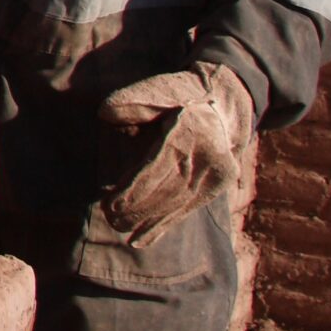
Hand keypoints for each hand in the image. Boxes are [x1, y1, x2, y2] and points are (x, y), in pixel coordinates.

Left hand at [99, 62, 253, 246]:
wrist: (225, 104)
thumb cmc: (180, 96)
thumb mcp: (158, 90)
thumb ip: (133, 102)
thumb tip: (105, 114)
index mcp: (193, 130)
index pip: (161, 167)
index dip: (136, 188)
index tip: (112, 203)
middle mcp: (210, 156)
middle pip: (170, 190)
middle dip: (139, 209)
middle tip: (111, 219)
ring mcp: (218, 174)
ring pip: (179, 205)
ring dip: (148, 221)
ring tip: (121, 230)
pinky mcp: (218, 186)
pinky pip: (188, 210)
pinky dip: (163, 226)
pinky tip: (141, 240)